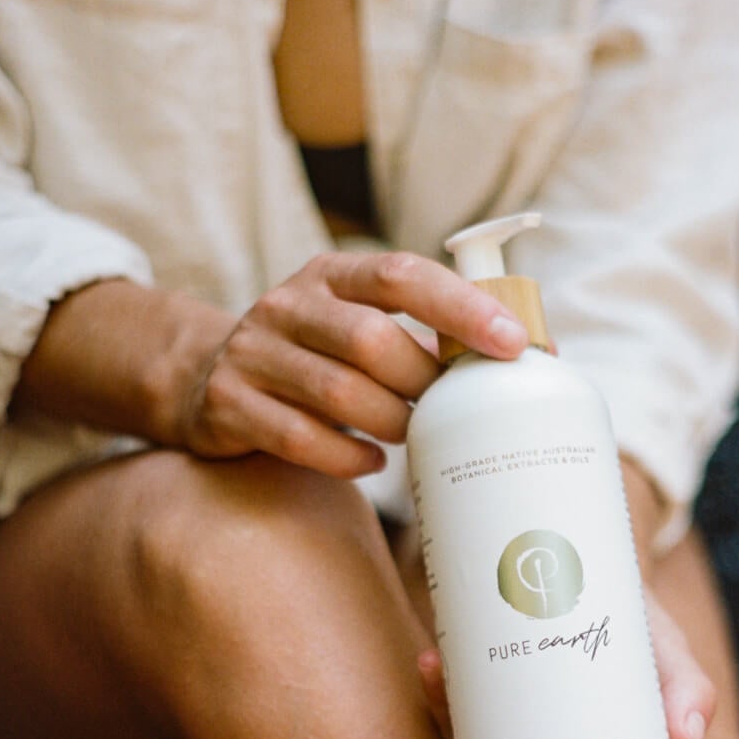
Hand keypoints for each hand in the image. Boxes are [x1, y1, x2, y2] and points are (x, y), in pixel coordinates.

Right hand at [176, 251, 528, 473]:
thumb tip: (533, 352)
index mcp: (333, 275)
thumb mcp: (358, 324)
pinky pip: (300, 438)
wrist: (206, 378)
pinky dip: (347, 457)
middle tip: (447, 409)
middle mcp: (288, 304)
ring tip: (410, 435)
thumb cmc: (316, 357)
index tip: (512, 343)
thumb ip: (427, 334)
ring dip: (390, 422)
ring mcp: (253, 353)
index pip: (402, 275)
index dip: (460, 307)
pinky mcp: (229, 404)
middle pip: (371, 340)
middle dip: (421, 382)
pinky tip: (371, 463)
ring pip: (339, 393)